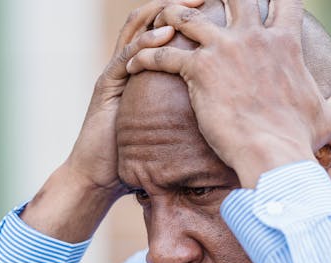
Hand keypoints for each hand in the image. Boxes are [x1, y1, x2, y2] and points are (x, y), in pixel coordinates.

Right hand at [21, 0, 198, 241]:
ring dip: (163, 12)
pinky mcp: (106, 86)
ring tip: (190, 5)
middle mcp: (129, 64)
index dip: (189, 14)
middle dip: (179, 3)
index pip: (166, 29)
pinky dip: (145, 43)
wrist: (99, 178)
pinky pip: (125, 56)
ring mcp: (115, 72)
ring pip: (137, 28)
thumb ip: (190, 114)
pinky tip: (166, 36)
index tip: (217, 8)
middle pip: (152, 19)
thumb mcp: (171, 129)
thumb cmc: (135, 158)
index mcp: (145, 70)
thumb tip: (231, 115)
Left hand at [125, 0, 330, 187]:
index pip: (282, 0)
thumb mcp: (328, 118)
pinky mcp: (199, 69)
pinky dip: (144, 57)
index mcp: (285, 42)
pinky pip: (163, 54)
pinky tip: (132, 65)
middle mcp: (254, 36)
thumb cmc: (298, 140)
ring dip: (169, 17)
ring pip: (187, 16)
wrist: (272, 154)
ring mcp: (225, 49)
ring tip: (157, 22)